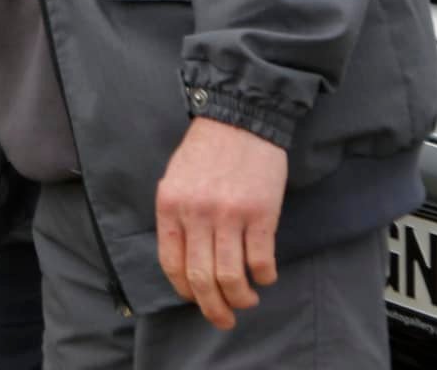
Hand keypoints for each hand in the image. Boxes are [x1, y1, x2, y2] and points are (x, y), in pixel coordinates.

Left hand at [155, 116, 287, 327]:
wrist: (240, 118)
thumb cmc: (206, 150)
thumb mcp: (175, 179)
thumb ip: (176, 216)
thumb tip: (183, 263)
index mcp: (171, 205)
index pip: (172, 264)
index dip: (184, 291)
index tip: (196, 299)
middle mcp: (197, 213)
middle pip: (202, 279)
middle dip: (213, 308)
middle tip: (223, 319)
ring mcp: (230, 214)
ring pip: (232, 277)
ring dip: (241, 299)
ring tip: (247, 300)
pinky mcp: (261, 214)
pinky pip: (261, 261)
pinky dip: (265, 277)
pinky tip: (265, 276)